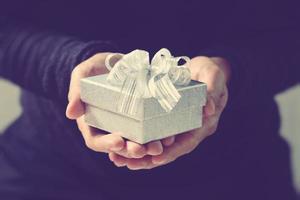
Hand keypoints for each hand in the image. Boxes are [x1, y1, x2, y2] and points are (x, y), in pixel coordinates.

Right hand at [65, 53, 173, 159]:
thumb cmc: (94, 69)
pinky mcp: (140, 118)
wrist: (114, 62)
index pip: (96, 140)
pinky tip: (167, 137)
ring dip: (146, 148)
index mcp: (92, 122)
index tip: (118, 141)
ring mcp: (126, 124)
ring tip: (158, 147)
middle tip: (142, 150)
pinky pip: (148, 131)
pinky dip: (157, 136)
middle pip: (118, 146)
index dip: (106, 145)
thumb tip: (70, 114)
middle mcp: (109, 127)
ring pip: (135, 142)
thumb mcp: (82, 75)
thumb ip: (76, 92)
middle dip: (129, 150)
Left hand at [109, 56, 229, 169]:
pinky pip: (154, 133)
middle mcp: (190, 129)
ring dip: (141, 153)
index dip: (173, 151)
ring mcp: (178, 126)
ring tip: (121, 158)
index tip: (156, 158)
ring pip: (160, 144)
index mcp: (203, 123)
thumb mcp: (213, 75)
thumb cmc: (210, 72)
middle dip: (150, 158)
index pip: (188, 142)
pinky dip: (140, 140)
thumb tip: (209, 109)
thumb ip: (212, 90)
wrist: (202, 70)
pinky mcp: (168, 120)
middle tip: (130, 163)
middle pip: (170, 149)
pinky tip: (124, 143)